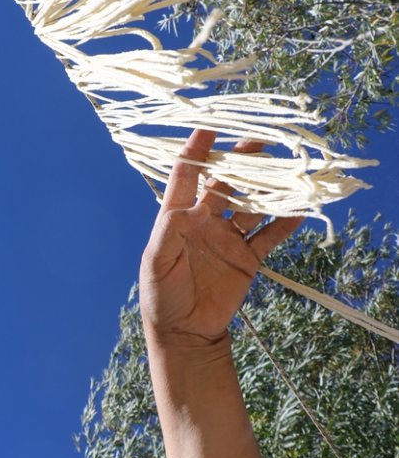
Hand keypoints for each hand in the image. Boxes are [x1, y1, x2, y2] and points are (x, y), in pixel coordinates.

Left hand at [139, 129, 302, 350]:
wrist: (184, 332)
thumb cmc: (160, 294)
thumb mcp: (156, 261)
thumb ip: (172, 231)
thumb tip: (196, 207)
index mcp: (178, 216)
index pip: (187, 174)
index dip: (197, 150)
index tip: (210, 126)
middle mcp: (205, 221)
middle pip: (226, 183)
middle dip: (242, 161)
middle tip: (261, 140)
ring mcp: (228, 238)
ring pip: (252, 205)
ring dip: (267, 188)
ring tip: (288, 169)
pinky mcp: (247, 258)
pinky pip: (269, 235)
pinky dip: (285, 222)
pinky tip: (301, 208)